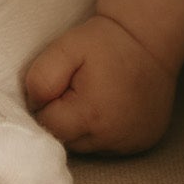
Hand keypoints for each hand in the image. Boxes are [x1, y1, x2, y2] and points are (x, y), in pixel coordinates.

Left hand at [24, 13, 177, 156]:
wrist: (149, 38)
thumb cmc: (106, 41)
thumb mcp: (66, 47)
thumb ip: (41, 77)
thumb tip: (34, 105)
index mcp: (91, 116)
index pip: (48, 126)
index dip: (48, 103)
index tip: (62, 83)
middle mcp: (113, 138)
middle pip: (68, 141)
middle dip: (64, 118)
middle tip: (78, 87)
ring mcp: (131, 144)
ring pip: (88, 146)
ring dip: (84, 127)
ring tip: (95, 96)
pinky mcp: (143, 144)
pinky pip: (110, 146)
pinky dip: (105, 131)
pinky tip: (111, 107)